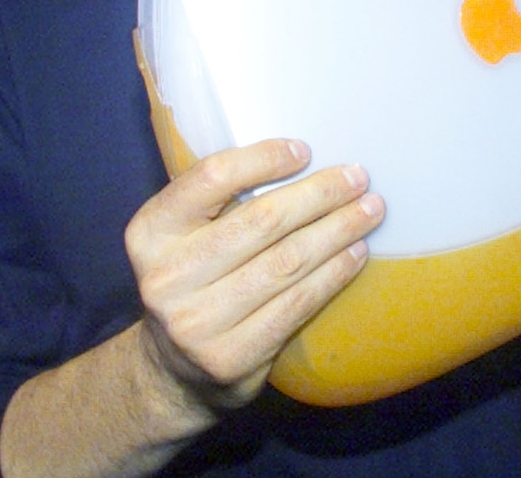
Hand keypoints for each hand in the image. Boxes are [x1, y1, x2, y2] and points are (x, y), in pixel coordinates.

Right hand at [125, 139, 384, 416]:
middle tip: (358, 177)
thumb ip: (220, 200)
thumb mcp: (185, 234)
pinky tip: (356, 253)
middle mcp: (167, 276)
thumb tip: (302, 156)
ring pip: (286, 261)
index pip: (212, 177)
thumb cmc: (194, 278)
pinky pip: (296, 303)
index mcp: (151, 231)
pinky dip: (333, 274)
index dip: (264, 159)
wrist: (174, 369)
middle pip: (262, 220)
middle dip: (320, 194)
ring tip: (370, 210)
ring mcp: (196, 322)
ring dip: (338, 230)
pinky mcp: (230, 357)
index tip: (304, 150)